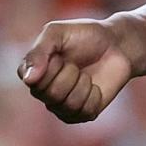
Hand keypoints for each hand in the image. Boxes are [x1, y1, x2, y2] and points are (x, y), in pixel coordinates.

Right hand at [18, 19, 134, 123]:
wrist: (117, 44)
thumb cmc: (85, 36)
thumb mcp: (58, 32)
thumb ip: (39, 51)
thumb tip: (28, 79)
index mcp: (32, 74)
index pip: (33, 81)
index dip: (52, 66)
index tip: (60, 55)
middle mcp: (44, 93)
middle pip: (51, 95)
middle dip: (70, 73)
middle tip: (76, 64)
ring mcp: (62, 105)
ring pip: (69, 104)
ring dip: (83, 84)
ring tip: (86, 74)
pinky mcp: (82, 113)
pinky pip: (85, 111)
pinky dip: (94, 94)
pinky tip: (95, 85)